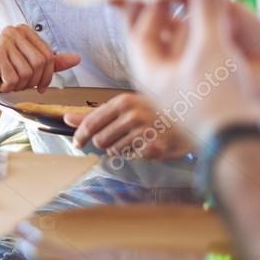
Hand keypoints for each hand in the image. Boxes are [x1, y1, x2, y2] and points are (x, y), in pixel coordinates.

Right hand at [0, 24, 80, 97]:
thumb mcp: (31, 65)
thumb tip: (76, 58)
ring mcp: (4, 42)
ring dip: (18, 84)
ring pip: (26, 72)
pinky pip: (13, 78)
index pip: (49, 55)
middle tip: (19, 83)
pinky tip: (0, 81)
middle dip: (31, 81)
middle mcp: (14, 32)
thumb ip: (52, 62)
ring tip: (7, 80)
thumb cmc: (2, 71)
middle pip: (39, 63)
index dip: (47, 76)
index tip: (40, 85)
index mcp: (25, 32)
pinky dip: (7, 86)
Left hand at [65, 92, 195, 159]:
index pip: (91, 122)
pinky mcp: (154, 148)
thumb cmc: (156, 111)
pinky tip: (148, 145)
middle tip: (121, 137)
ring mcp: (145, 132)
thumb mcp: (127, 106)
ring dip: (122, 149)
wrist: (193, 120)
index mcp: (123, 101)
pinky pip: (132, 158)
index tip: (76, 143)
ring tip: (138, 139)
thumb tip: (67, 118)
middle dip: (105, 143)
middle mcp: (133, 115)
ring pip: (115, 151)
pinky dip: (136, 155)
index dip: (80, 135)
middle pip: (100, 140)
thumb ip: (96, 113)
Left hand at [118, 0, 259, 140]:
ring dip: (180, 23)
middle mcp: (159, 79)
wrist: (242, 143)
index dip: (149, 3)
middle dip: (157, 12)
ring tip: (188, 1)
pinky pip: (191, 59)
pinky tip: (211, 29)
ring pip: (172, 48)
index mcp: (149, 70)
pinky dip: (198, 39)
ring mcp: (178, 88)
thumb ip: (206, 11)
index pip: (140, 29)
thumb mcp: (211, 48)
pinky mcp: (198, 94)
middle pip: (152, 38)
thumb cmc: (219, 101)